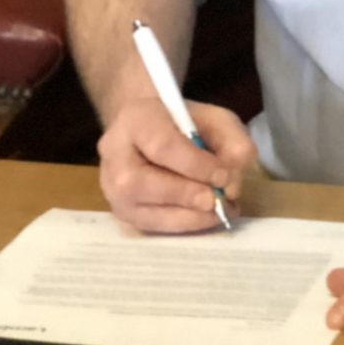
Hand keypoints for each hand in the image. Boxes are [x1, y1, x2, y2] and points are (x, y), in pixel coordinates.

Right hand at [97, 97, 254, 233]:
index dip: (195, 165)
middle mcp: (114, 154)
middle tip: (218, 201)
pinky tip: (204, 219)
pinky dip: (181, 226)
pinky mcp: (120, 211)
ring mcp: (111, 187)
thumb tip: (232, 183)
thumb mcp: (213, 118)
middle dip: (187, 195)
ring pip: (144, 211)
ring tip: (219, 213)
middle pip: (144, 183)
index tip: (224, 176)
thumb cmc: (182, 121)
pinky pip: (149, 226)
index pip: (162, 146)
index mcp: (136, 119)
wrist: (146, 128)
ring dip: (187, 217)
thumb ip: (231, 141)